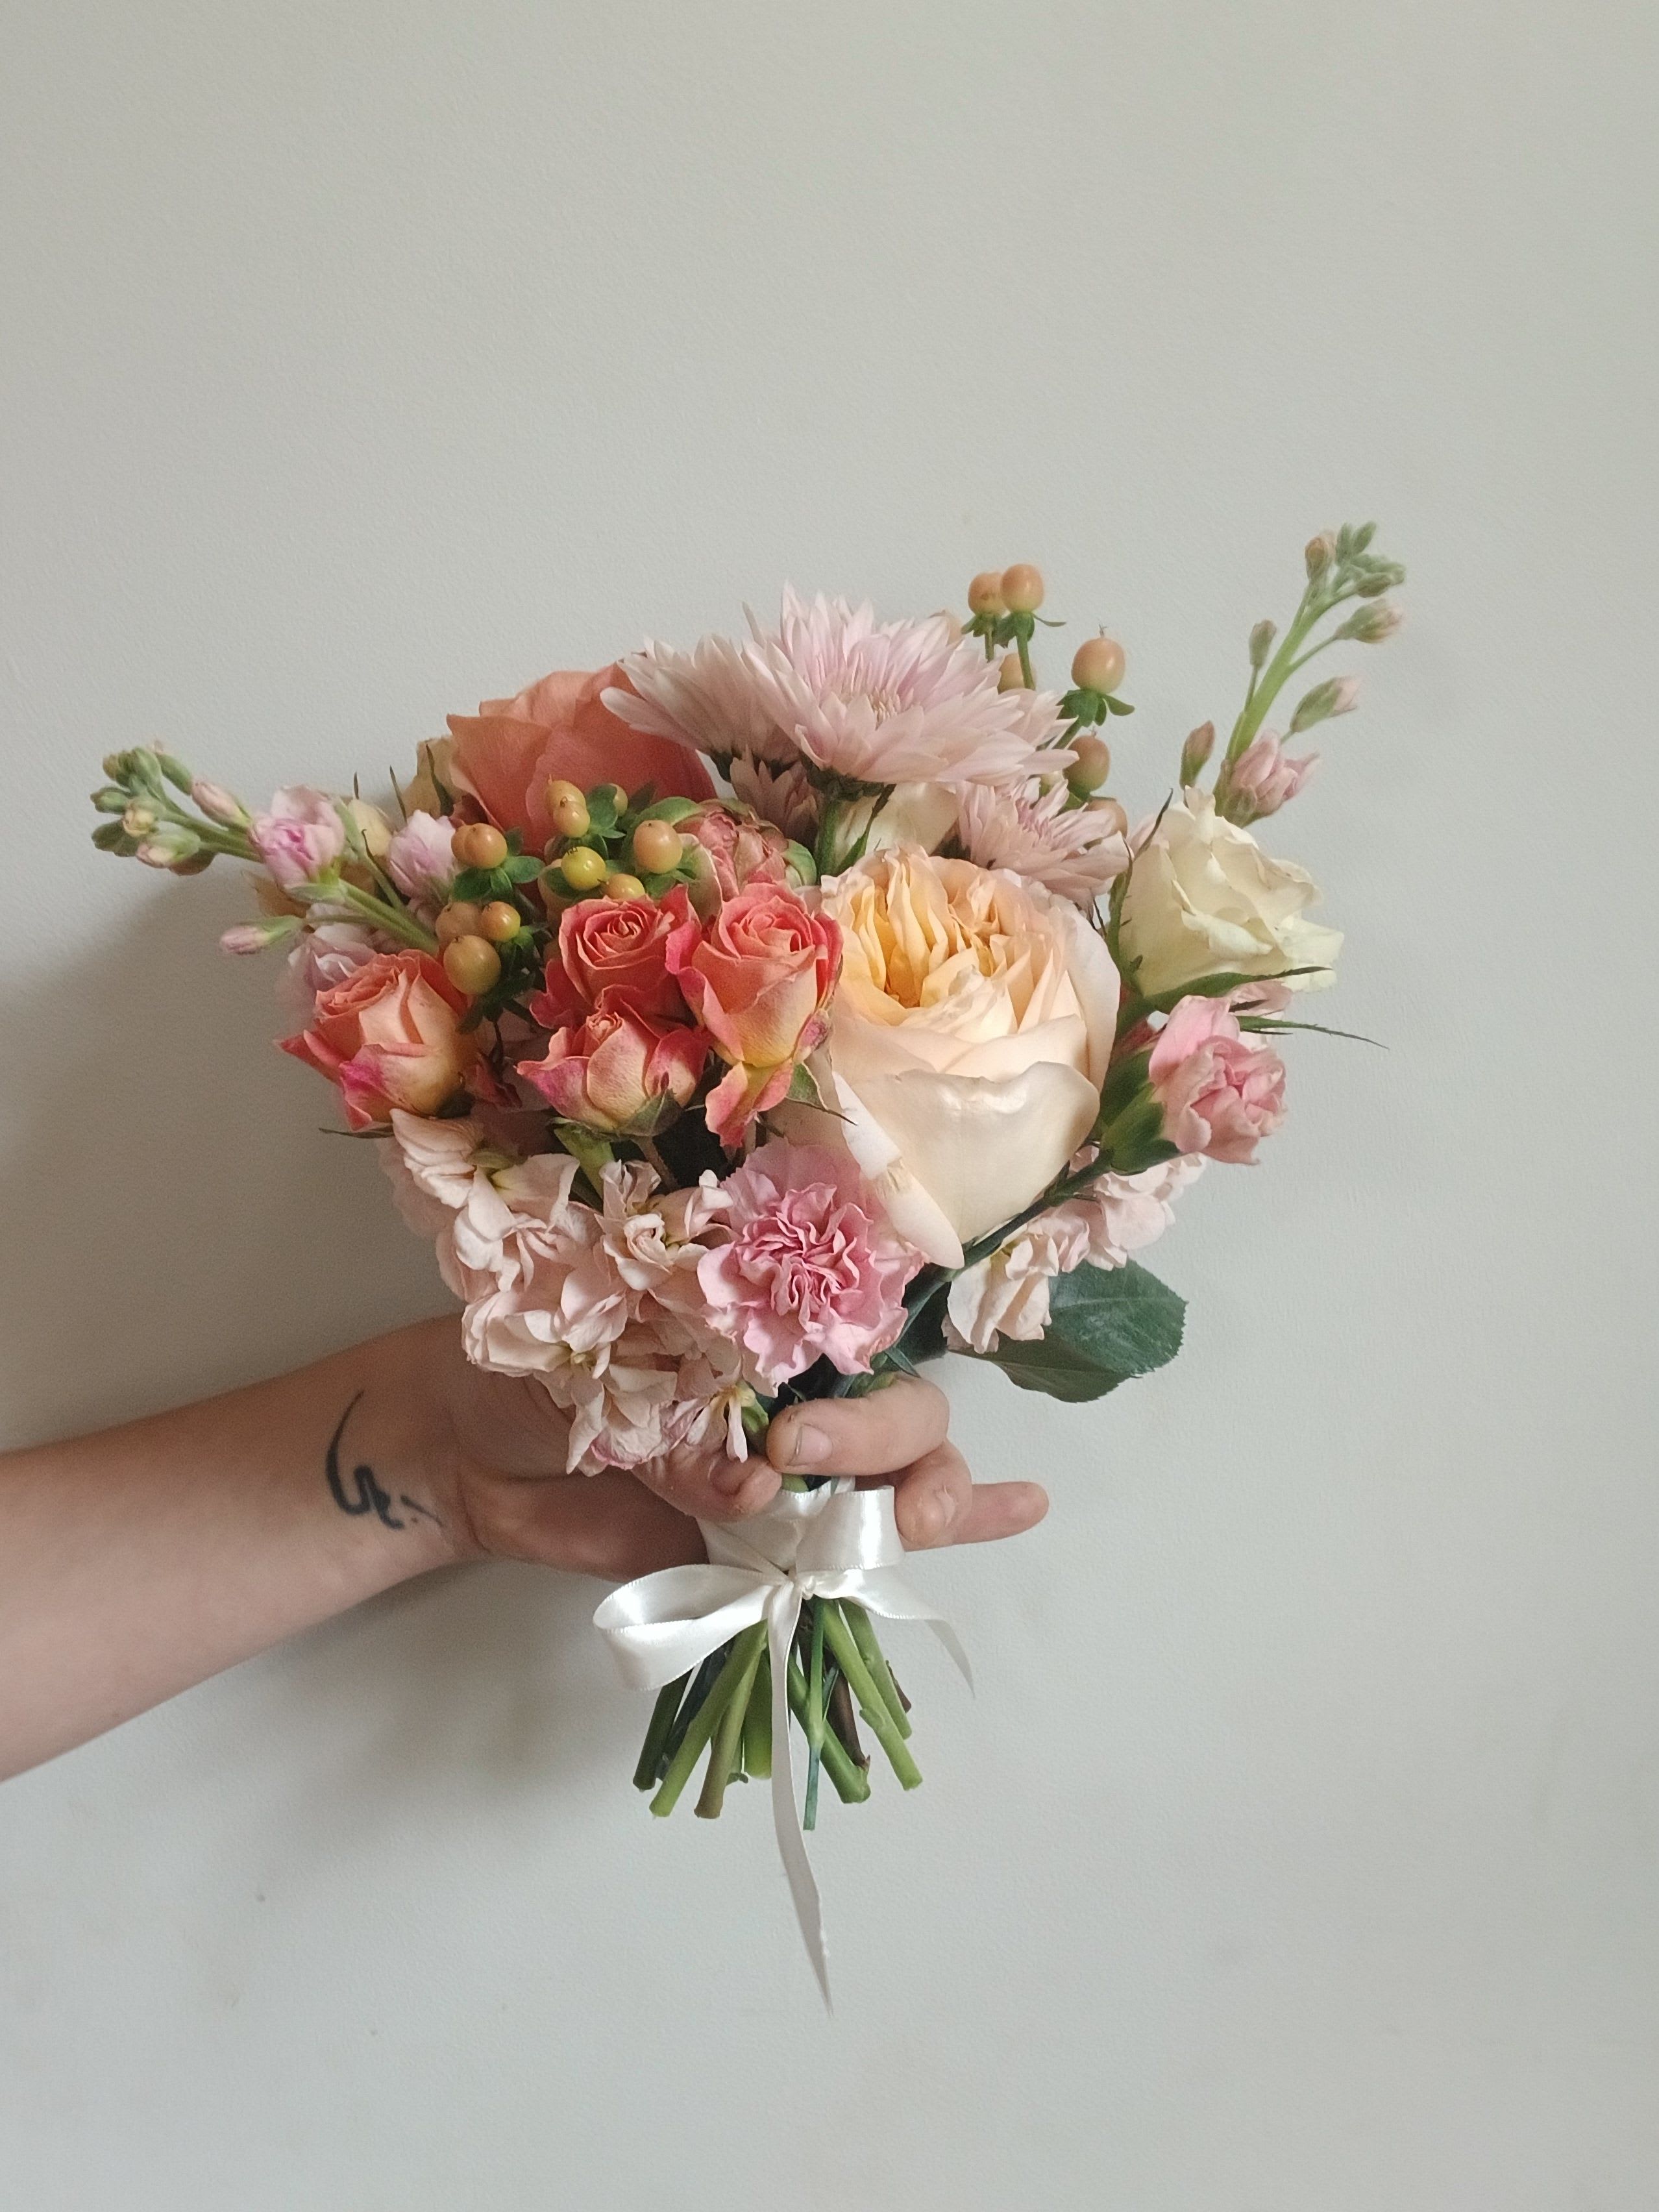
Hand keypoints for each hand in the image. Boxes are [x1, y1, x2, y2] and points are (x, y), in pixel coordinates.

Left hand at [422, 1321, 1047, 1582]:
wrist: (465, 1451)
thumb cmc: (526, 1371)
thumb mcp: (597, 1376)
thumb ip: (680, 1428)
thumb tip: (755, 1489)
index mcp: (759, 1321)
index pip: (856, 1335)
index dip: (851, 1387)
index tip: (787, 1435)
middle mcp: (797, 1386)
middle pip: (898, 1412)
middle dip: (876, 1448)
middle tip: (791, 1470)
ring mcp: (799, 1468)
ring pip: (906, 1473)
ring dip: (931, 1498)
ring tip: (906, 1528)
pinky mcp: (778, 1537)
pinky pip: (878, 1531)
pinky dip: (964, 1521)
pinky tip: (1024, 1511)